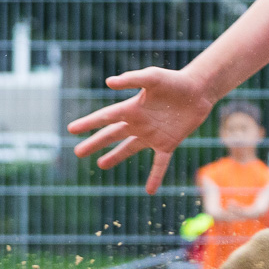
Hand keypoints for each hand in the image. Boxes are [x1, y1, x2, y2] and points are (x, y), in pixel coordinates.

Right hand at [67, 66, 214, 189]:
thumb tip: (108, 83)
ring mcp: (153, 134)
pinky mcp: (168, 143)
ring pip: (129, 148)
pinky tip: (149, 191)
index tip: (71, 129)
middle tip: (78, 152)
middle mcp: (139, 123)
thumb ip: (132, 79)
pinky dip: (155, 177)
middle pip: (112, 135)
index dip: (88, 123)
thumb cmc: (174, 80)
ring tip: (101, 165)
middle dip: (95, 143)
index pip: (105, 117)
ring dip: (115, 157)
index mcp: (132, 108)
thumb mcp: (152, 77)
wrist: (198, 90)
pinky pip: (159, 163)